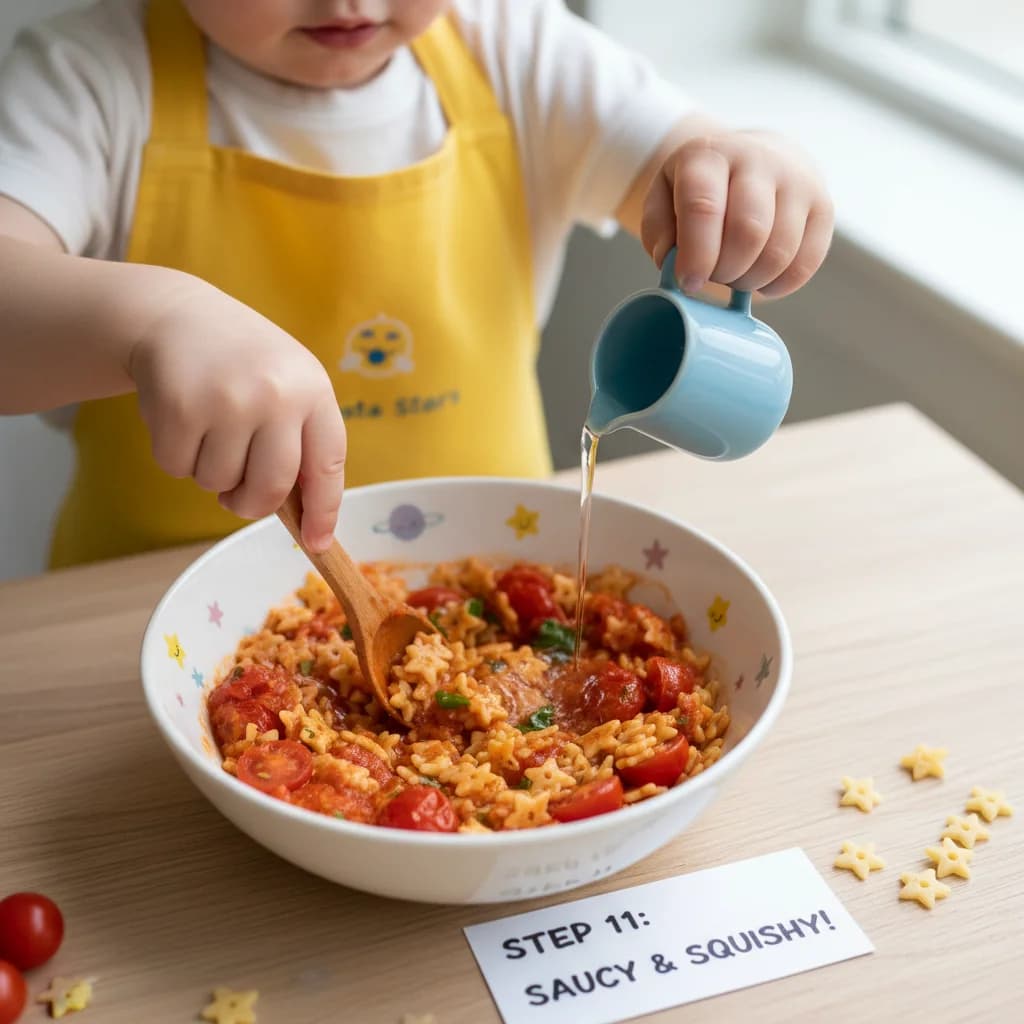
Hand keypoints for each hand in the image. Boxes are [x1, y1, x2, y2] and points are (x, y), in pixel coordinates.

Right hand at [128, 272, 345, 549]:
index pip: (327, 466)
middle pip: (270, 489)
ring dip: (209, 472)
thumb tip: (306, 517)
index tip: (318, 542)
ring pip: (219, 483)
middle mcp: (276, 395)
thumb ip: (301, 440)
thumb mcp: (289, 384)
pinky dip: (175, 457)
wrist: (177, 315)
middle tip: (237, 495)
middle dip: (250, 505)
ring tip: (208, 429)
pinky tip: (180, 419)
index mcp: (313, 390)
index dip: (323, 511)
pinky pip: (178, 468)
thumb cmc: (243, 362)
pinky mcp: (180, 408)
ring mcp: (228, 401)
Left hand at [640, 131, 833, 298]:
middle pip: (748, 232)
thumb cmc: (701, 190)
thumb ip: (659, 231)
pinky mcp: (823, 207)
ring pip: (779, 252)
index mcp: (710, 156)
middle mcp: (759, 159)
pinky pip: (805, 264)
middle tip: (713, 277)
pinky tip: (760, 278)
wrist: (754, 159)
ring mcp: (798, 181)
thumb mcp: (664, 198)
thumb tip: (674, 265)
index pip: (704, 207)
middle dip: (726, 271)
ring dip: (751, 280)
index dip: (696, 254)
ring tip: (734, 275)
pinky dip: (778, 284)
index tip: (689, 282)